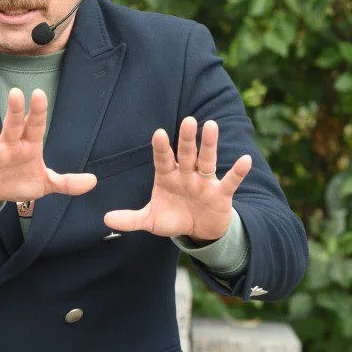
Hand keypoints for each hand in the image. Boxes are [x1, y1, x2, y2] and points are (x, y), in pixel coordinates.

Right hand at [0, 87, 96, 211]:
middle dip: (16, 111)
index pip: (35, 126)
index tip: (40, 94)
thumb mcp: (44, 184)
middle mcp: (10, 145)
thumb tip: (94, 181)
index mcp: (28, 146)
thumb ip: (67, 182)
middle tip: (17, 92)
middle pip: (14, 125)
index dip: (38, 111)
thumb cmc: (17, 181)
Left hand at [104, 117, 251, 240]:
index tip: (158, 133)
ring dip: (209, 144)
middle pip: (186, 153)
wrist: (199, 231)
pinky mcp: (222, 193)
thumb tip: (106, 218)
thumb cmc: (174, 218)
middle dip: (186, 138)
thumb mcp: (152, 220)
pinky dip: (238, 171)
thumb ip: (131, 219)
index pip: (163, 159)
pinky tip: (245, 159)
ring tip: (212, 125)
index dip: (161, 147)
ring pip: (207, 160)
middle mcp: (186, 174)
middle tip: (188, 120)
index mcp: (168, 176)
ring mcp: (204, 181)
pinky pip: (231, 180)